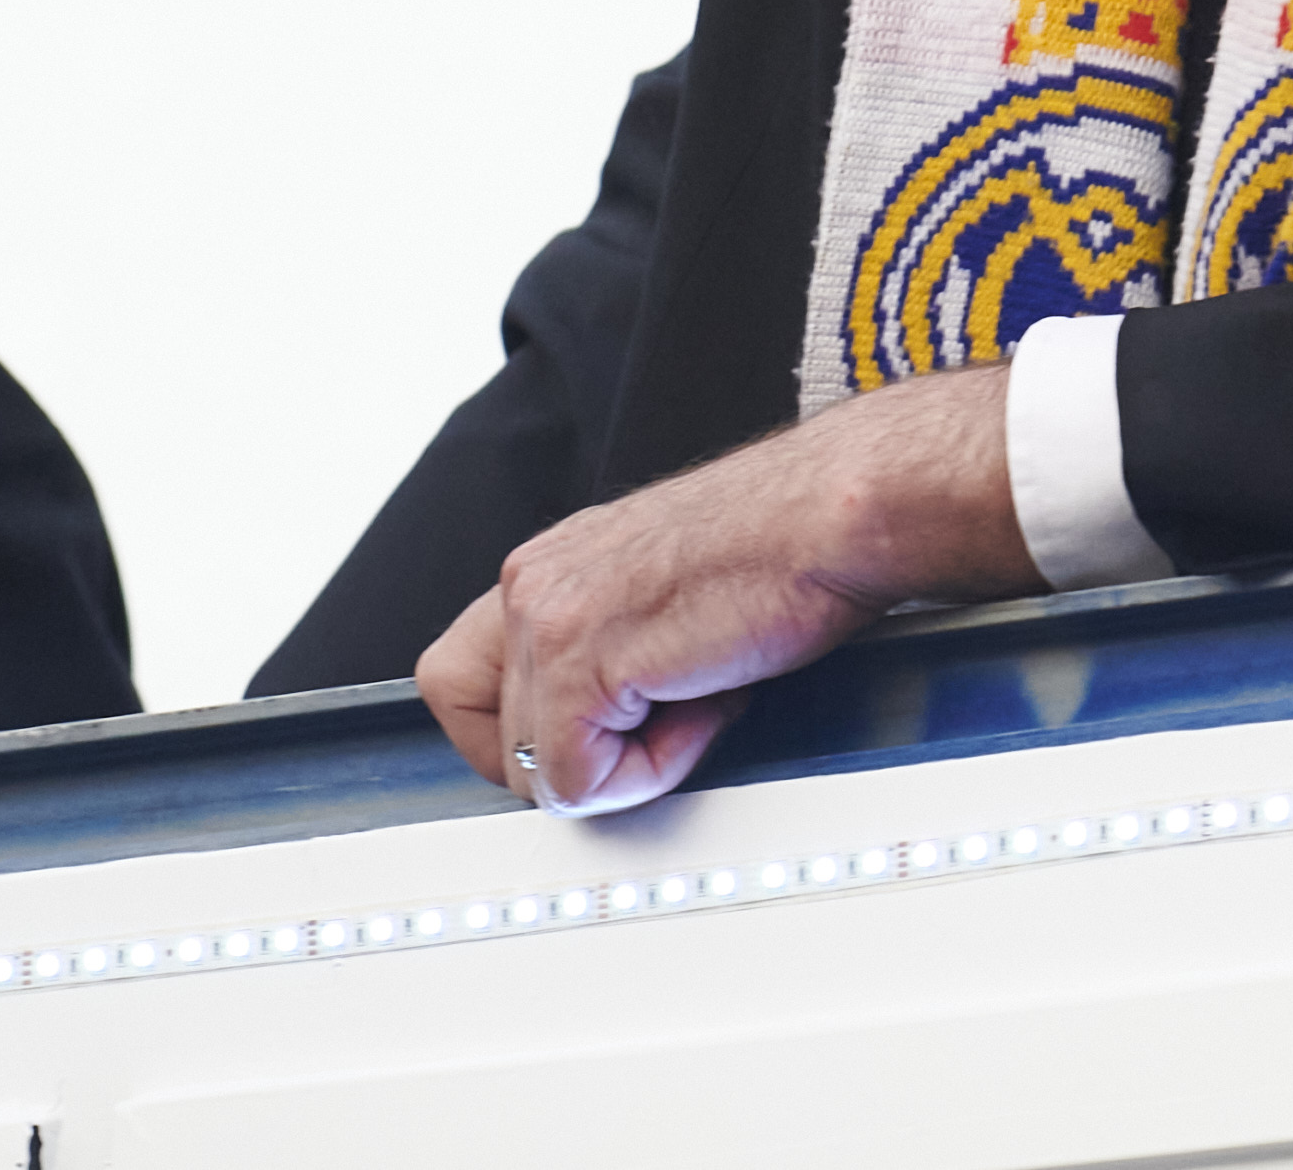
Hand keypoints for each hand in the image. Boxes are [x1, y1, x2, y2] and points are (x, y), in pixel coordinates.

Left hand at [417, 366, 1032, 816]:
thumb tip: (603, 738)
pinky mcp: (583, 660)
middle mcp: (531, 581)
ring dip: (616, 765)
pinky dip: (644, 774)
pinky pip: (577, 779)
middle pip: (471, 724)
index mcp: (550, 564)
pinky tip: (704, 713)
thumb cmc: (781, 545)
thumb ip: (611, 649)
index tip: (584, 745)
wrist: (834, 512)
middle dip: (550, 760)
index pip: (458, 674)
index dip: (513, 731)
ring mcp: (548, 616)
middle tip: (633, 746)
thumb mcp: (665, 590)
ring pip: (527, 765)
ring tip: (695, 709)